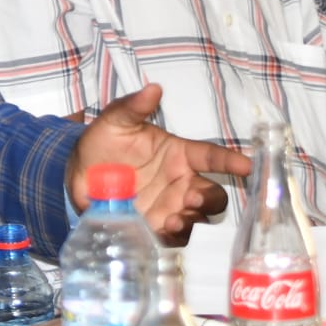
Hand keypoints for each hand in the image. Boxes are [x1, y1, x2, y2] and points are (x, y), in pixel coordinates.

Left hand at [67, 84, 250, 243]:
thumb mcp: (115, 122)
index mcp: (179, 155)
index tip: (247, 165)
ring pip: (199, 218)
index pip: (211, 156)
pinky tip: (163, 230)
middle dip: (210, 199)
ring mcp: (171, 207)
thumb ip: (133, 107)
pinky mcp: (156, 227)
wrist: (78, 174)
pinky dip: (175, 237)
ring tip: (174, 219)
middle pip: (213, 194)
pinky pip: (176, 237)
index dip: (230, 161)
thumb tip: (152, 88)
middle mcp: (182, 182)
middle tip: (192, 198)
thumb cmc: (104, 144)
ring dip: (193, 220)